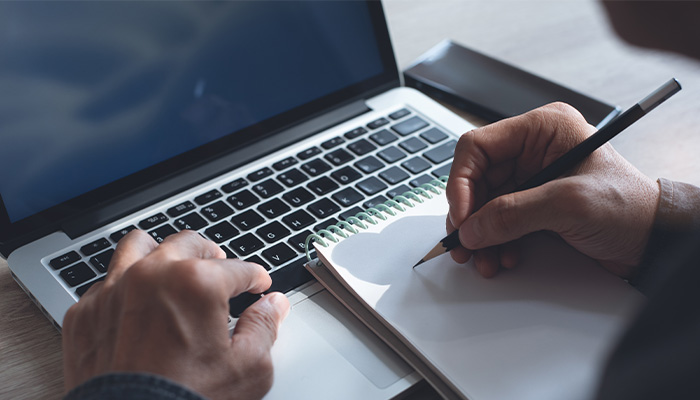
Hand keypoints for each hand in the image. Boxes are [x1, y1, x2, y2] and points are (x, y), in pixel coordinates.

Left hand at [62, 230, 289, 398]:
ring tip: (172, 267)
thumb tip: (272, 306)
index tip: (257, 285)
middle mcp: (152, 275)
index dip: (255, 278)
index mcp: (197, 283)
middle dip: (211, 255)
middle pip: (189, 243)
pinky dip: (124, 288)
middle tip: (220, 270)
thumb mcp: (247, 368)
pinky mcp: (83, 314)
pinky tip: (136, 303)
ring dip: (161, 253)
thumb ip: (264, 327)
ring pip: (139, 246)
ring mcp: (113, 291)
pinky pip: (105, 284)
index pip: (238, 268)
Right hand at [446, 103, 659, 278]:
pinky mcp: (532, 204)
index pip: (478, 146)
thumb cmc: (630, 207)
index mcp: (542, 129)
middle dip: (469, 215)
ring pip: (483, 203)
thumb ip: (515, 213)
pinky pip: (497, 220)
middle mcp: (532, 150)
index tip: (461, 215)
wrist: (653, 240)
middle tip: (464, 243)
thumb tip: (472, 227)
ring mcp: (531, 178)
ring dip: (479, 233)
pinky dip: (493, 240)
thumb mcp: (570, 204)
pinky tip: (501, 255)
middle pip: (476, 178)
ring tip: (481, 257)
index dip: (461, 181)